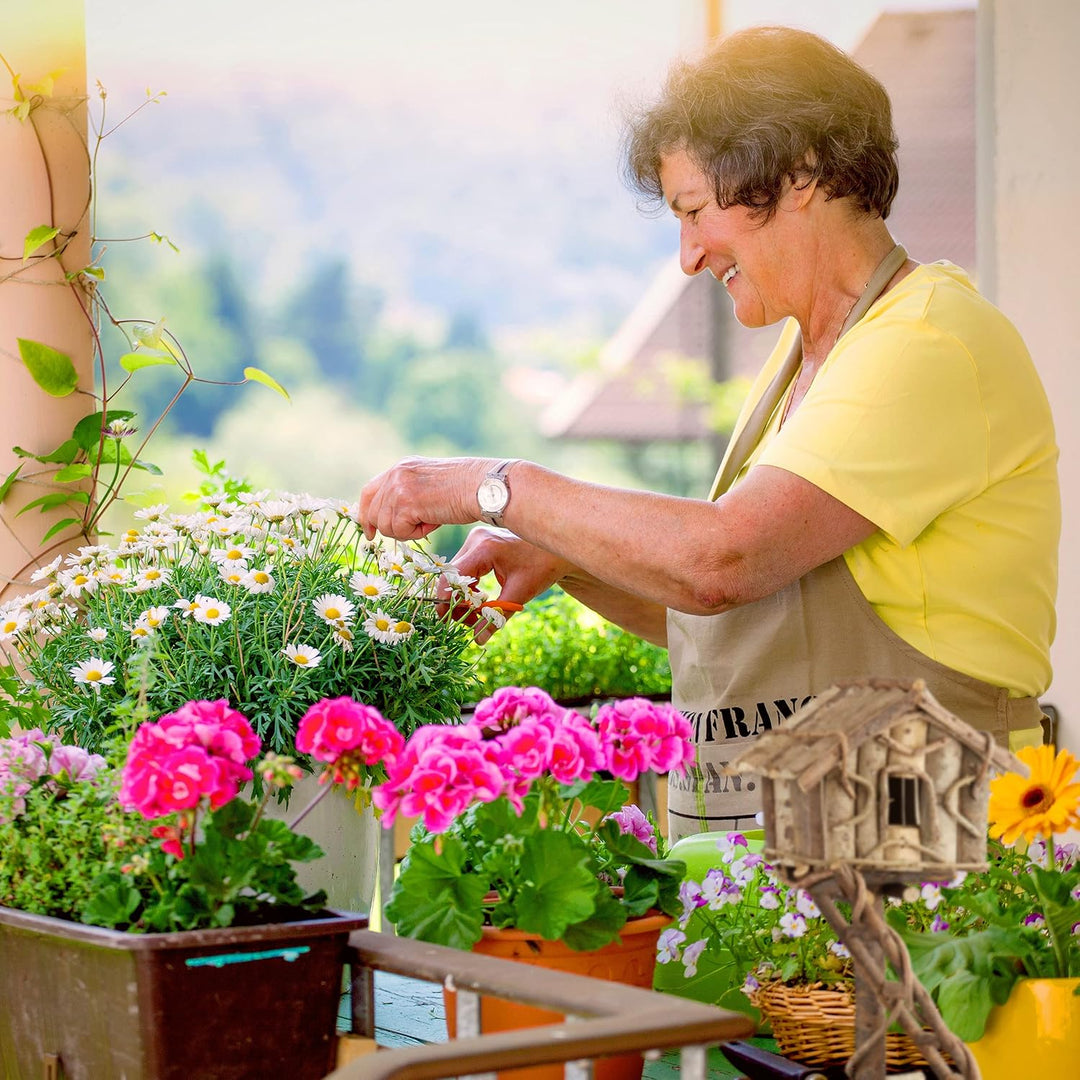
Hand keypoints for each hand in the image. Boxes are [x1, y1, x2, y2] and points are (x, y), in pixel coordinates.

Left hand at [358, 456, 490, 540]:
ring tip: (431, 520)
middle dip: (389, 528)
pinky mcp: (406, 502)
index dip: (366, 514)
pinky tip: (433, 522)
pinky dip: (416, 534)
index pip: (369, 492)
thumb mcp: (430, 485)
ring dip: (408, 531)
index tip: (370, 531)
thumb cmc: (467, 490)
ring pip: (386, 526)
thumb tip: (395, 517)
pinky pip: (399, 531)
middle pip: (373, 512)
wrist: (483, 487)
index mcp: (402, 467)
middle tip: (413, 531)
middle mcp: (396, 474)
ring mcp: (399, 487)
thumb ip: (409, 494)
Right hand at [445, 527, 574, 642]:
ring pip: (457, 575)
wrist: (556, 552)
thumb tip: (478, 639)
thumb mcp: (519, 594)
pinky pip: (465, 571)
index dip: (447, 600)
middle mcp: (476, 540)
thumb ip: (496, 616)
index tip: (448, 621)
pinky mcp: (479, 545)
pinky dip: (469, 589)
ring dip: (463, 598)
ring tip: (478, 615)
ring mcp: (476, 540)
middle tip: (468, 622)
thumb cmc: (542, 568)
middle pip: (452, 576)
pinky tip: (481, 602)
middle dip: (457, 602)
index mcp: (484, 548)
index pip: (454, 576)